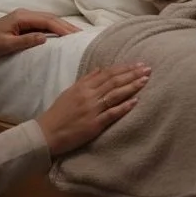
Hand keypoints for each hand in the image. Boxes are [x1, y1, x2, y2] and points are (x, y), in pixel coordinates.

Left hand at [0, 9, 79, 59]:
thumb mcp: (7, 45)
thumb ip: (26, 41)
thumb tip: (45, 38)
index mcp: (22, 17)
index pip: (47, 21)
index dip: (62, 28)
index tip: (75, 36)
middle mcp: (24, 13)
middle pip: (50, 18)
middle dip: (66, 25)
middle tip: (81, 34)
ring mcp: (24, 17)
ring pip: (48, 19)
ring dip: (62, 26)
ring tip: (75, 34)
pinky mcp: (23, 22)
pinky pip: (42, 23)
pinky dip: (54, 27)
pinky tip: (61, 33)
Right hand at [36, 63, 150, 155]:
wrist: (47, 132)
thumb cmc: (59, 113)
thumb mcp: (70, 91)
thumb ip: (86, 80)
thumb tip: (100, 69)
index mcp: (83, 86)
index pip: (107, 73)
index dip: (124, 68)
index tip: (137, 64)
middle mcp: (88, 95)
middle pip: (114, 81)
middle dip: (132, 74)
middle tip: (148, 68)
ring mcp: (92, 109)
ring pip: (115, 94)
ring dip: (132, 86)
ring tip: (145, 80)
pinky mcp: (94, 124)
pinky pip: (111, 113)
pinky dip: (124, 107)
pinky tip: (136, 101)